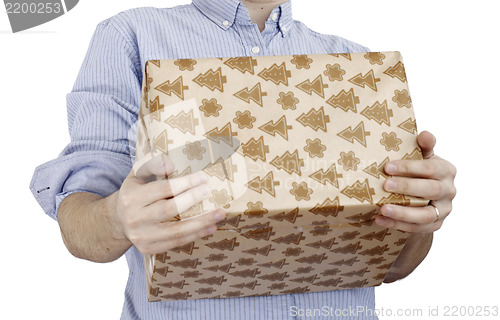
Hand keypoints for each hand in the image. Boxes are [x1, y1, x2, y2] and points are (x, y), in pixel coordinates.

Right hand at [108, 153, 225, 254]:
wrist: (118, 221)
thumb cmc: (135, 193)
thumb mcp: (137, 174)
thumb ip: (152, 165)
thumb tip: (169, 164)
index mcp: (131, 197)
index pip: (162, 189)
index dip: (184, 183)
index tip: (203, 178)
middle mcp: (134, 218)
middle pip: (169, 209)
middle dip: (192, 200)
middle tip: (209, 192)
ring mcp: (141, 236)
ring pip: (176, 230)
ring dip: (201, 222)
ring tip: (219, 214)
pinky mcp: (148, 249)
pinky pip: (176, 242)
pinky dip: (195, 235)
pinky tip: (210, 228)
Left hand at [375, 131, 456, 232]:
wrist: (425, 197)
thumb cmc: (420, 172)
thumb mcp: (422, 157)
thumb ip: (423, 147)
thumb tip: (424, 134)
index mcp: (446, 170)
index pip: (430, 168)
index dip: (409, 167)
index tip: (388, 167)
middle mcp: (449, 190)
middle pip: (431, 190)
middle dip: (407, 187)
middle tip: (385, 185)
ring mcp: (444, 210)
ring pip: (426, 214)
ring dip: (403, 212)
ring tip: (382, 208)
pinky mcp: (436, 225)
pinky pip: (418, 228)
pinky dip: (398, 225)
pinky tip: (380, 219)